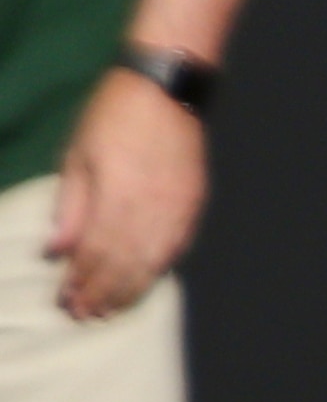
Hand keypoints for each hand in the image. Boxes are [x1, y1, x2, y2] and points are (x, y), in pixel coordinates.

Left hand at [46, 67, 204, 320]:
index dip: (80, 282)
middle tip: (87, 315)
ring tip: (113, 309)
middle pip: (124, 265)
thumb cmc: (113, 115)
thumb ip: (70, 207)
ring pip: (153, 261)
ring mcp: (177, 206)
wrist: (168, 86)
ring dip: (131, 289)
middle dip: (103, 293)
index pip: (94, 253)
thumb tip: (56, 252)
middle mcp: (149, 207)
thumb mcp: (77, 155)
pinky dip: (161, 267)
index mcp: (116, 195)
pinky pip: (178, 245)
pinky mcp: (195, 201)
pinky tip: (148, 280)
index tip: (67, 302)